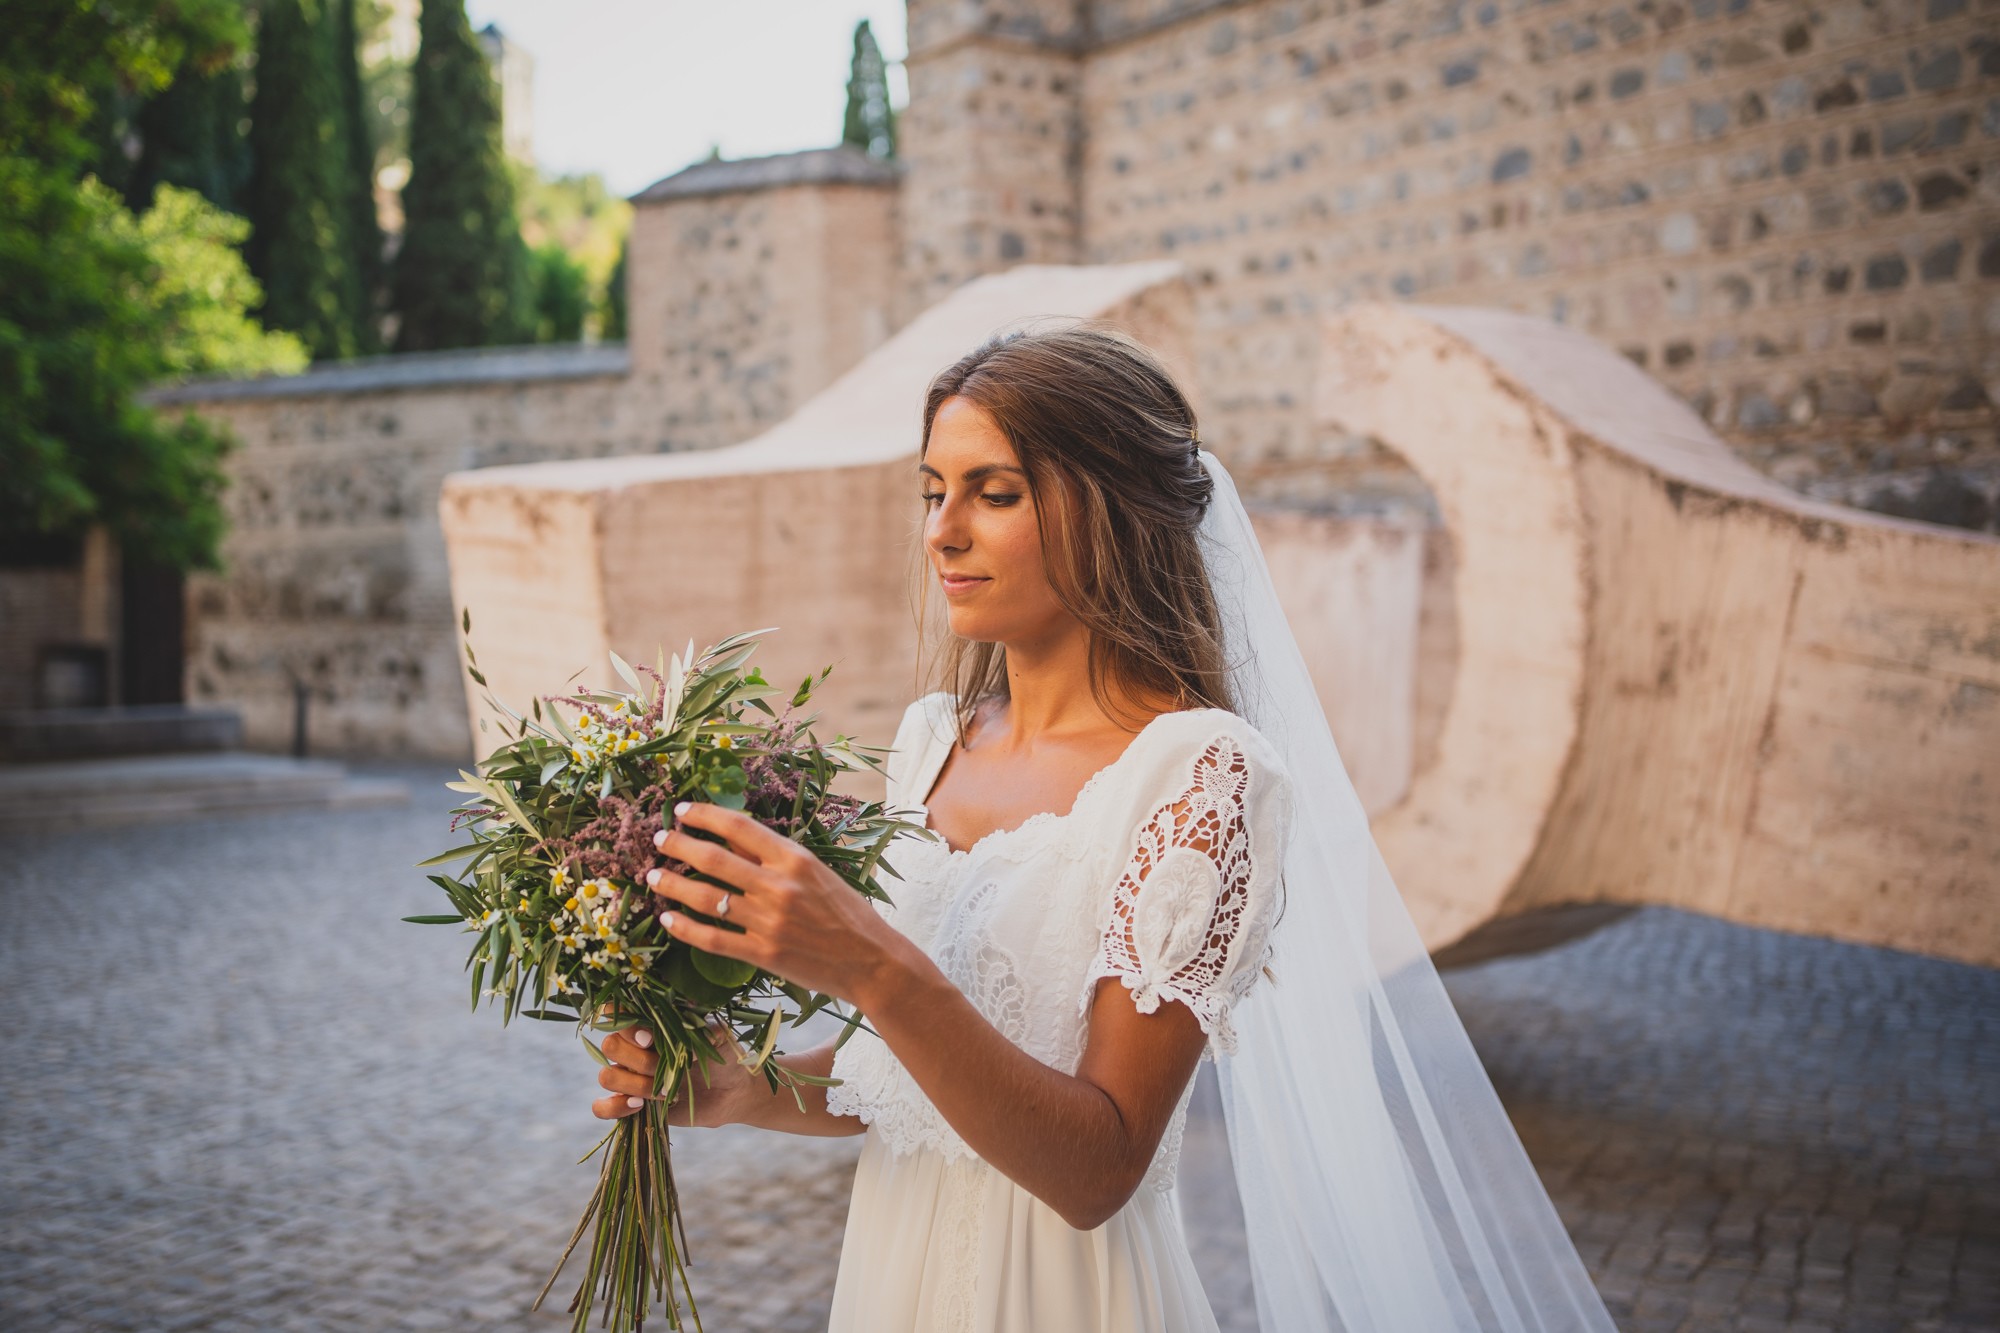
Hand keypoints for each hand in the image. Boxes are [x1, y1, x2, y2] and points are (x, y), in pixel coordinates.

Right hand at [590, 1021, 766, 1125]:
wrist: (733, 1092)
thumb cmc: (724, 1056)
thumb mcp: (718, 1037)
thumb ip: (698, 1030)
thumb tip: (674, 1037)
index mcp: (651, 1024)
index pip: (616, 1013)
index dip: (625, 1026)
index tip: (650, 1039)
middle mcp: (635, 1048)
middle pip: (609, 1046)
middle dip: (638, 1060)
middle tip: (666, 1069)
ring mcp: (630, 1076)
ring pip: (607, 1076)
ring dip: (634, 1085)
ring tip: (664, 1092)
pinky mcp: (631, 1104)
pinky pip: (601, 1107)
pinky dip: (613, 1108)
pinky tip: (638, 1107)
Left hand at [647, 801, 905, 1005]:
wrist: (872, 960)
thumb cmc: (848, 913)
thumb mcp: (818, 873)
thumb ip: (776, 858)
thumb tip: (733, 841)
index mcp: (795, 859)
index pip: (739, 827)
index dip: (705, 815)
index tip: (682, 810)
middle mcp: (779, 886)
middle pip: (714, 858)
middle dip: (678, 846)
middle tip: (658, 840)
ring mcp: (769, 921)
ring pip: (706, 897)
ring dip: (672, 885)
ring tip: (653, 877)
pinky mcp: (763, 953)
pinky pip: (713, 939)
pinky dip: (685, 928)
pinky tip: (668, 919)